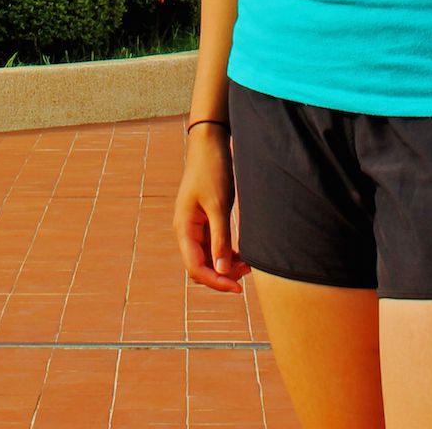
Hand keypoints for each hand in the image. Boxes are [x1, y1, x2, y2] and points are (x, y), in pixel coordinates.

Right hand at [173, 126, 249, 293]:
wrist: (209, 144)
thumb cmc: (212, 171)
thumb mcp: (218, 206)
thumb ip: (220, 239)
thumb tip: (222, 271)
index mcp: (184, 228)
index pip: (195, 267)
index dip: (215, 281)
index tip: (237, 288)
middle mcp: (186, 230)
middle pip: (200, 266)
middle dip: (221, 275)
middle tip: (247, 274)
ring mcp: (194, 226)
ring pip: (207, 258)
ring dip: (225, 266)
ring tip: (247, 265)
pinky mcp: (204, 221)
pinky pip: (212, 246)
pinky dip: (225, 254)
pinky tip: (241, 255)